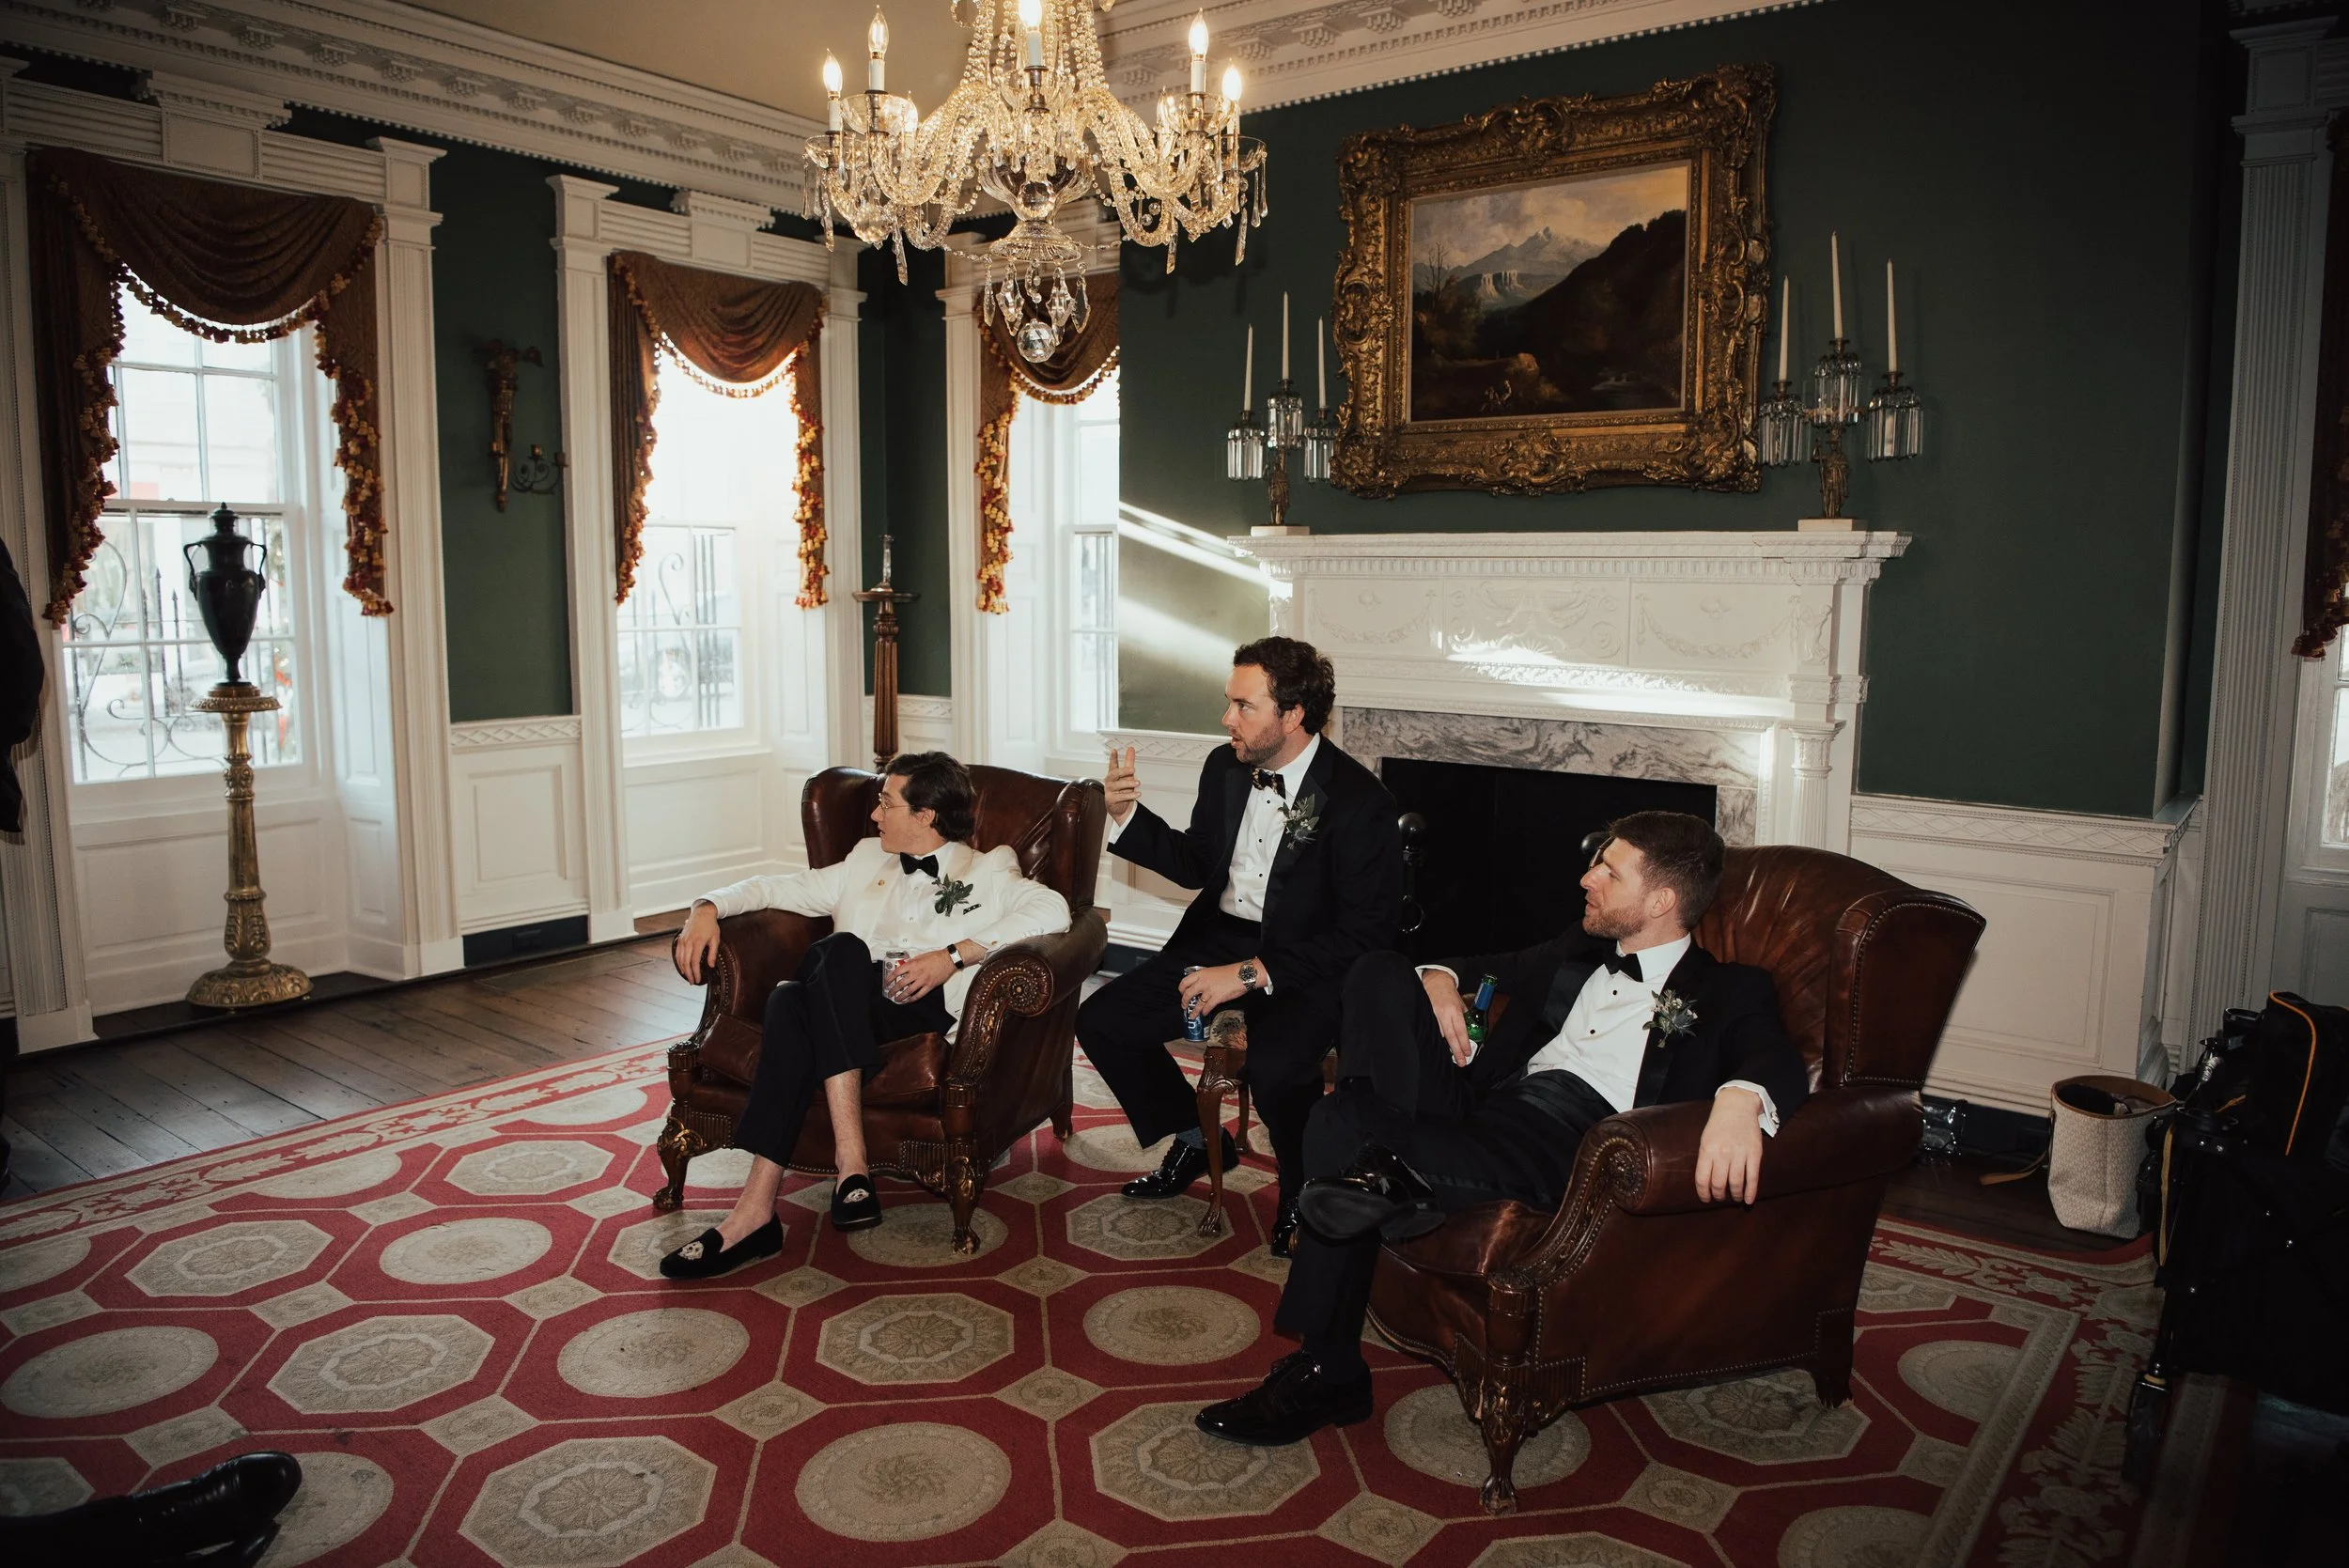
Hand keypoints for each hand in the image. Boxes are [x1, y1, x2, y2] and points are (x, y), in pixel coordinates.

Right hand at [673, 903, 720, 983]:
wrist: (702, 913)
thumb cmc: (710, 926)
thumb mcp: (715, 939)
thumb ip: (713, 953)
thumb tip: (711, 966)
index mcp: (697, 943)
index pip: (694, 962)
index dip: (696, 973)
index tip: (698, 980)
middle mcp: (688, 942)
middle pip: (686, 962)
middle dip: (689, 974)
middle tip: (692, 981)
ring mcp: (683, 940)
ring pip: (680, 958)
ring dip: (683, 969)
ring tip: (688, 976)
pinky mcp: (680, 939)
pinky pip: (677, 953)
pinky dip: (679, 961)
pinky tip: (682, 966)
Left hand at [885, 949, 956, 1004]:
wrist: (948, 960)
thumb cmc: (935, 957)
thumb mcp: (920, 956)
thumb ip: (911, 962)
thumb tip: (904, 966)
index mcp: (913, 965)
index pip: (897, 972)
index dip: (890, 978)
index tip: (887, 982)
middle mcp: (916, 973)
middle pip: (901, 984)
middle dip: (893, 990)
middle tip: (890, 993)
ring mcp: (923, 981)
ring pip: (909, 991)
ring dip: (901, 996)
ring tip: (897, 999)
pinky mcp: (929, 986)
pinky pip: (919, 995)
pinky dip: (913, 999)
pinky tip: (909, 1000)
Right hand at [1104, 744, 1139, 824]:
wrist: (1119, 807)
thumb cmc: (1122, 789)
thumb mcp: (1127, 774)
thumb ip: (1129, 761)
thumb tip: (1131, 749)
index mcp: (1113, 774)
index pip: (1112, 764)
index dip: (1113, 758)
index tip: (1114, 750)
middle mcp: (1110, 781)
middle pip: (1114, 774)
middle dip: (1123, 771)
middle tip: (1133, 770)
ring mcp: (1110, 790)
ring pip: (1118, 785)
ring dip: (1128, 784)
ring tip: (1137, 783)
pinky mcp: (1111, 800)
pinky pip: (1121, 796)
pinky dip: (1130, 795)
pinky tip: (1137, 794)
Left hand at [1178, 961, 1253, 1019]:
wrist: (1242, 975)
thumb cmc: (1229, 973)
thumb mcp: (1213, 971)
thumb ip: (1205, 978)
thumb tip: (1200, 987)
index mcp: (1201, 974)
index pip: (1185, 981)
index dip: (1181, 989)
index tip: (1182, 993)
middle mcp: (1203, 982)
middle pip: (1188, 994)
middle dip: (1184, 1002)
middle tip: (1184, 1006)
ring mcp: (1209, 990)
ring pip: (1197, 1004)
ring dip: (1194, 1011)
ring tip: (1192, 1016)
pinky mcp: (1217, 998)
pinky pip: (1207, 1007)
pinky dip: (1204, 1012)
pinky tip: (1204, 1014)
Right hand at [1422, 969, 1471, 1065]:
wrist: (1435, 981)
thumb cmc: (1449, 992)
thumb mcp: (1460, 1003)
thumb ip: (1464, 1015)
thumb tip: (1468, 1029)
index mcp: (1454, 1010)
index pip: (1460, 1031)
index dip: (1464, 1044)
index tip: (1468, 1053)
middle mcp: (1444, 1015)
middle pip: (1451, 1037)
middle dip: (1457, 1051)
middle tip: (1461, 1062)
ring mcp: (1434, 1016)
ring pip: (1442, 1036)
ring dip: (1447, 1047)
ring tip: (1454, 1057)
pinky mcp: (1427, 1016)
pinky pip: (1434, 1031)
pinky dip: (1439, 1039)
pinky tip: (1442, 1047)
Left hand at [1695, 1088, 1764, 1204]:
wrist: (1737, 1106)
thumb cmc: (1718, 1125)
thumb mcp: (1705, 1139)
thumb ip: (1705, 1159)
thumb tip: (1706, 1183)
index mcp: (1707, 1149)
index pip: (1702, 1179)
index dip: (1703, 1193)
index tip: (1706, 1199)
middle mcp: (1723, 1152)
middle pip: (1719, 1184)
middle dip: (1719, 1195)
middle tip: (1720, 1198)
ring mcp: (1740, 1153)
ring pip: (1736, 1183)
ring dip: (1735, 1195)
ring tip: (1734, 1198)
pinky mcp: (1755, 1153)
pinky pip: (1753, 1178)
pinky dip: (1751, 1192)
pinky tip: (1748, 1200)